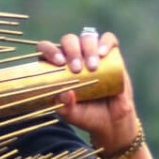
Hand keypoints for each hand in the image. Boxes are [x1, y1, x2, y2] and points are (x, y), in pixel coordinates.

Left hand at [36, 28, 139, 150]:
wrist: (112, 120)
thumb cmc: (86, 115)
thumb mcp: (71, 114)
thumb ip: (64, 106)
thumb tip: (64, 93)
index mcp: (57, 67)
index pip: (46, 49)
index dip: (49, 50)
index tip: (58, 63)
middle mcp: (73, 57)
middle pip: (68, 40)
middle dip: (71, 51)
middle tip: (77, 69)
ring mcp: (92, 54)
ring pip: (87, 38)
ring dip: (88, 48)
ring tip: (92, 67)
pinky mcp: (111, 55)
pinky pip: (108, 39)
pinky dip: (105, 42)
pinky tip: (104, 54)